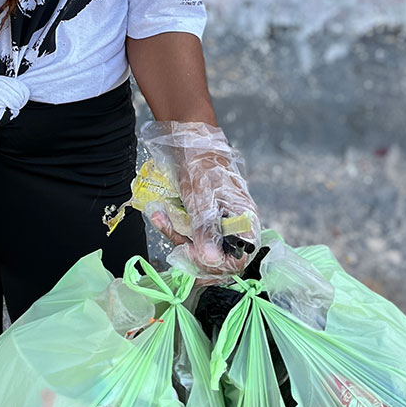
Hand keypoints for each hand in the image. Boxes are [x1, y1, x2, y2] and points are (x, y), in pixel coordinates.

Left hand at [141, 120, 260, 282]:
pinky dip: (174, 229)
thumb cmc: (202, 167)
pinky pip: (190, 235)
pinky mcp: (203, 222)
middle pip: (217, 258)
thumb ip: (206, 230)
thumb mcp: (202, 199)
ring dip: (177, 237)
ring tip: (160, 218)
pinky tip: (160, 215)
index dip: (215, 262)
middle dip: (191, 251)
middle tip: (173, 238)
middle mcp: (235, 228)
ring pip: (200, 248)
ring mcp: (218, 226)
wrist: (191, 144)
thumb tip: (210, 258)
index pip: (237, 258)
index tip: (193, 251)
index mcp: (245, 222)